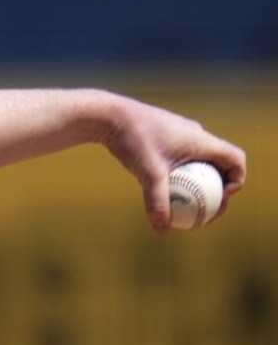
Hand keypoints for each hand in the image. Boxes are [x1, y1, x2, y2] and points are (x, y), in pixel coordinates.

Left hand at [99, 97, 245, 232]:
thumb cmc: (131, 140)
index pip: (236, 159)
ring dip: (198, 180)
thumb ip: (157, 201)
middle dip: (218, 188)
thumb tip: (162, 230)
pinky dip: (180, 173)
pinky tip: (160, 187)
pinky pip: (181, 157)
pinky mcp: (164, 134)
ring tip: (184, 203)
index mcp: (201, 140)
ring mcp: (179, 132)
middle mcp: (195, 133)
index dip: (236, 181)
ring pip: (199, 160)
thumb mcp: (147, 173)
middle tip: (204, 210)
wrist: (108, 114)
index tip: (218, 198)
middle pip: (220, 163)